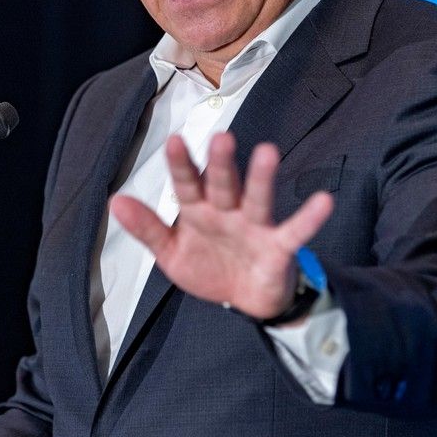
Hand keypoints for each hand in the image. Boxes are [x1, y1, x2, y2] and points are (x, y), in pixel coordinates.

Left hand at [110, 132, 332, 319]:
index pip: (187, 184)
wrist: (243, 300)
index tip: (173, 140)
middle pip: (223, 184)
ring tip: (267, 152)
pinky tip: (322, 201)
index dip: (180, 165)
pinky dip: (308, 219)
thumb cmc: (208, 266)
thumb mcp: (170, 252)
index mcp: (197, 211)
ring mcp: (254, 227)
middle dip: (222, 163)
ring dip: (262, 178)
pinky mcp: (278, 248)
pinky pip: (294, 232)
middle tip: (221, 136)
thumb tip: (114, 201)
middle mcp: (226, 211)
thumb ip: (146, 228)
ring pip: (257, 199)